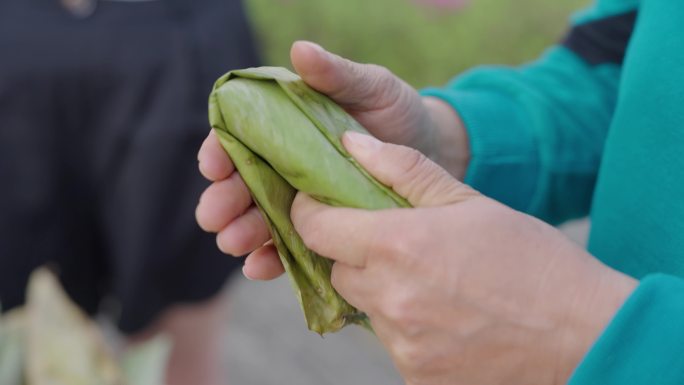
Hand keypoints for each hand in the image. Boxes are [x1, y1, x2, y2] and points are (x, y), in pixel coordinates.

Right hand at [197, 41, 467, 275]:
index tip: (214, 166)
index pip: (239, 138)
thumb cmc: (396, 112)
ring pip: (259, 219)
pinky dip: (271, 258)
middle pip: (241, 184)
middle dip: (224, 201)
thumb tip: (301, 50)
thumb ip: (336, 74)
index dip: (220, 151)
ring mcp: (300, 200)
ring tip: (235, 244)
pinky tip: (259, 267)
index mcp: (284, 127)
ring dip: (242, 233)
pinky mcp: (321, 229)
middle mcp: (284, 165)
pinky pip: (289, 246)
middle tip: (215, 216)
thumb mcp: (371, 87)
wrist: (432, 152)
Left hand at [289, 132, 636, 384]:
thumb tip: (351, 144)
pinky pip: (393, 341)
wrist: (583, 334)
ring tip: (434, 279)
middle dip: (354, 251)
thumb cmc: (533, 260)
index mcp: (397, 245)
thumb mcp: (469, 201)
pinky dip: (407, 325)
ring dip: (384, 289)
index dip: (311, 211)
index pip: (314, 227)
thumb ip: (403, 169)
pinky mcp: (416, 375)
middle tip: (396, 241)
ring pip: (365, 307)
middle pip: (338, 269)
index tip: (322, 203)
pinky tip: (447, 314)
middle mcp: (390, 298)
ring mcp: (401, 343)